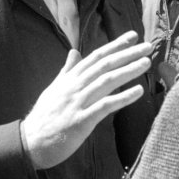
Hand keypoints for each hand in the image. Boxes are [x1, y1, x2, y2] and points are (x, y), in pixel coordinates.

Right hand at [21, 31, 151, 169]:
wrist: (30, 142)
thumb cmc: (44, 116)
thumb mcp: (54, 88)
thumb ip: (67, 70)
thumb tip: (75, 51)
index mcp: (70, 78)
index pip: (96, 56)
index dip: (115, 45)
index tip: (133, 36)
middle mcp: (74, 86)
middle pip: (104, 65)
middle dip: (127, 53)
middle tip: (148, 46)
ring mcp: (77, 102)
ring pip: (106, 81)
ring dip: (128, 71)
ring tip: (146, 62)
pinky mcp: (81, 121)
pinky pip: (104, 106)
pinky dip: (122, 98)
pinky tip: (138, 92)